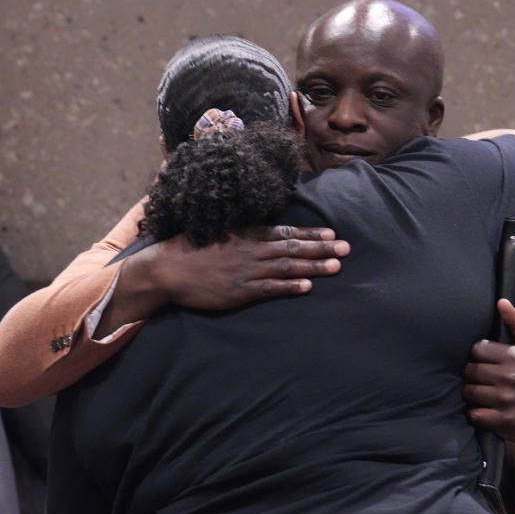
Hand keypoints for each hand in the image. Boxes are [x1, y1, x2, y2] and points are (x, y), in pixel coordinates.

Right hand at [94, 226, 348, 337]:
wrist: (167, 269)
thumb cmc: (188, 246)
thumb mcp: (215, 227)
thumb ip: (238, 225)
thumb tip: (253, 221)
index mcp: (247, 233)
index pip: (285, 231)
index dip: (310, 233)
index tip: (332, 232)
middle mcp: (252, 250)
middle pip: (293, 248)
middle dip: (322, 248)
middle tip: (347, 248)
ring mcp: (247, 271)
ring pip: (288, 267)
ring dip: (314, 266)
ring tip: (337, 266)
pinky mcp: (240, 291)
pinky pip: (270, 288)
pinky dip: (290, 287)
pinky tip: (308, 286)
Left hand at [462, 299, 514, 447]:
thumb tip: (501, 301)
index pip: (477, 349)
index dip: (478, 356)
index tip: (486, 362)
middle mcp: (510, 377)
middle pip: (470, 371)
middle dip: (473, 375)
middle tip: (482, 379)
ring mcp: (507, 400)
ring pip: (469, 392)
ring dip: (472, 394)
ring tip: (483, 394)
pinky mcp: (504, 421)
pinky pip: (474, 414)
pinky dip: (476, 413)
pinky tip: (485, 410)